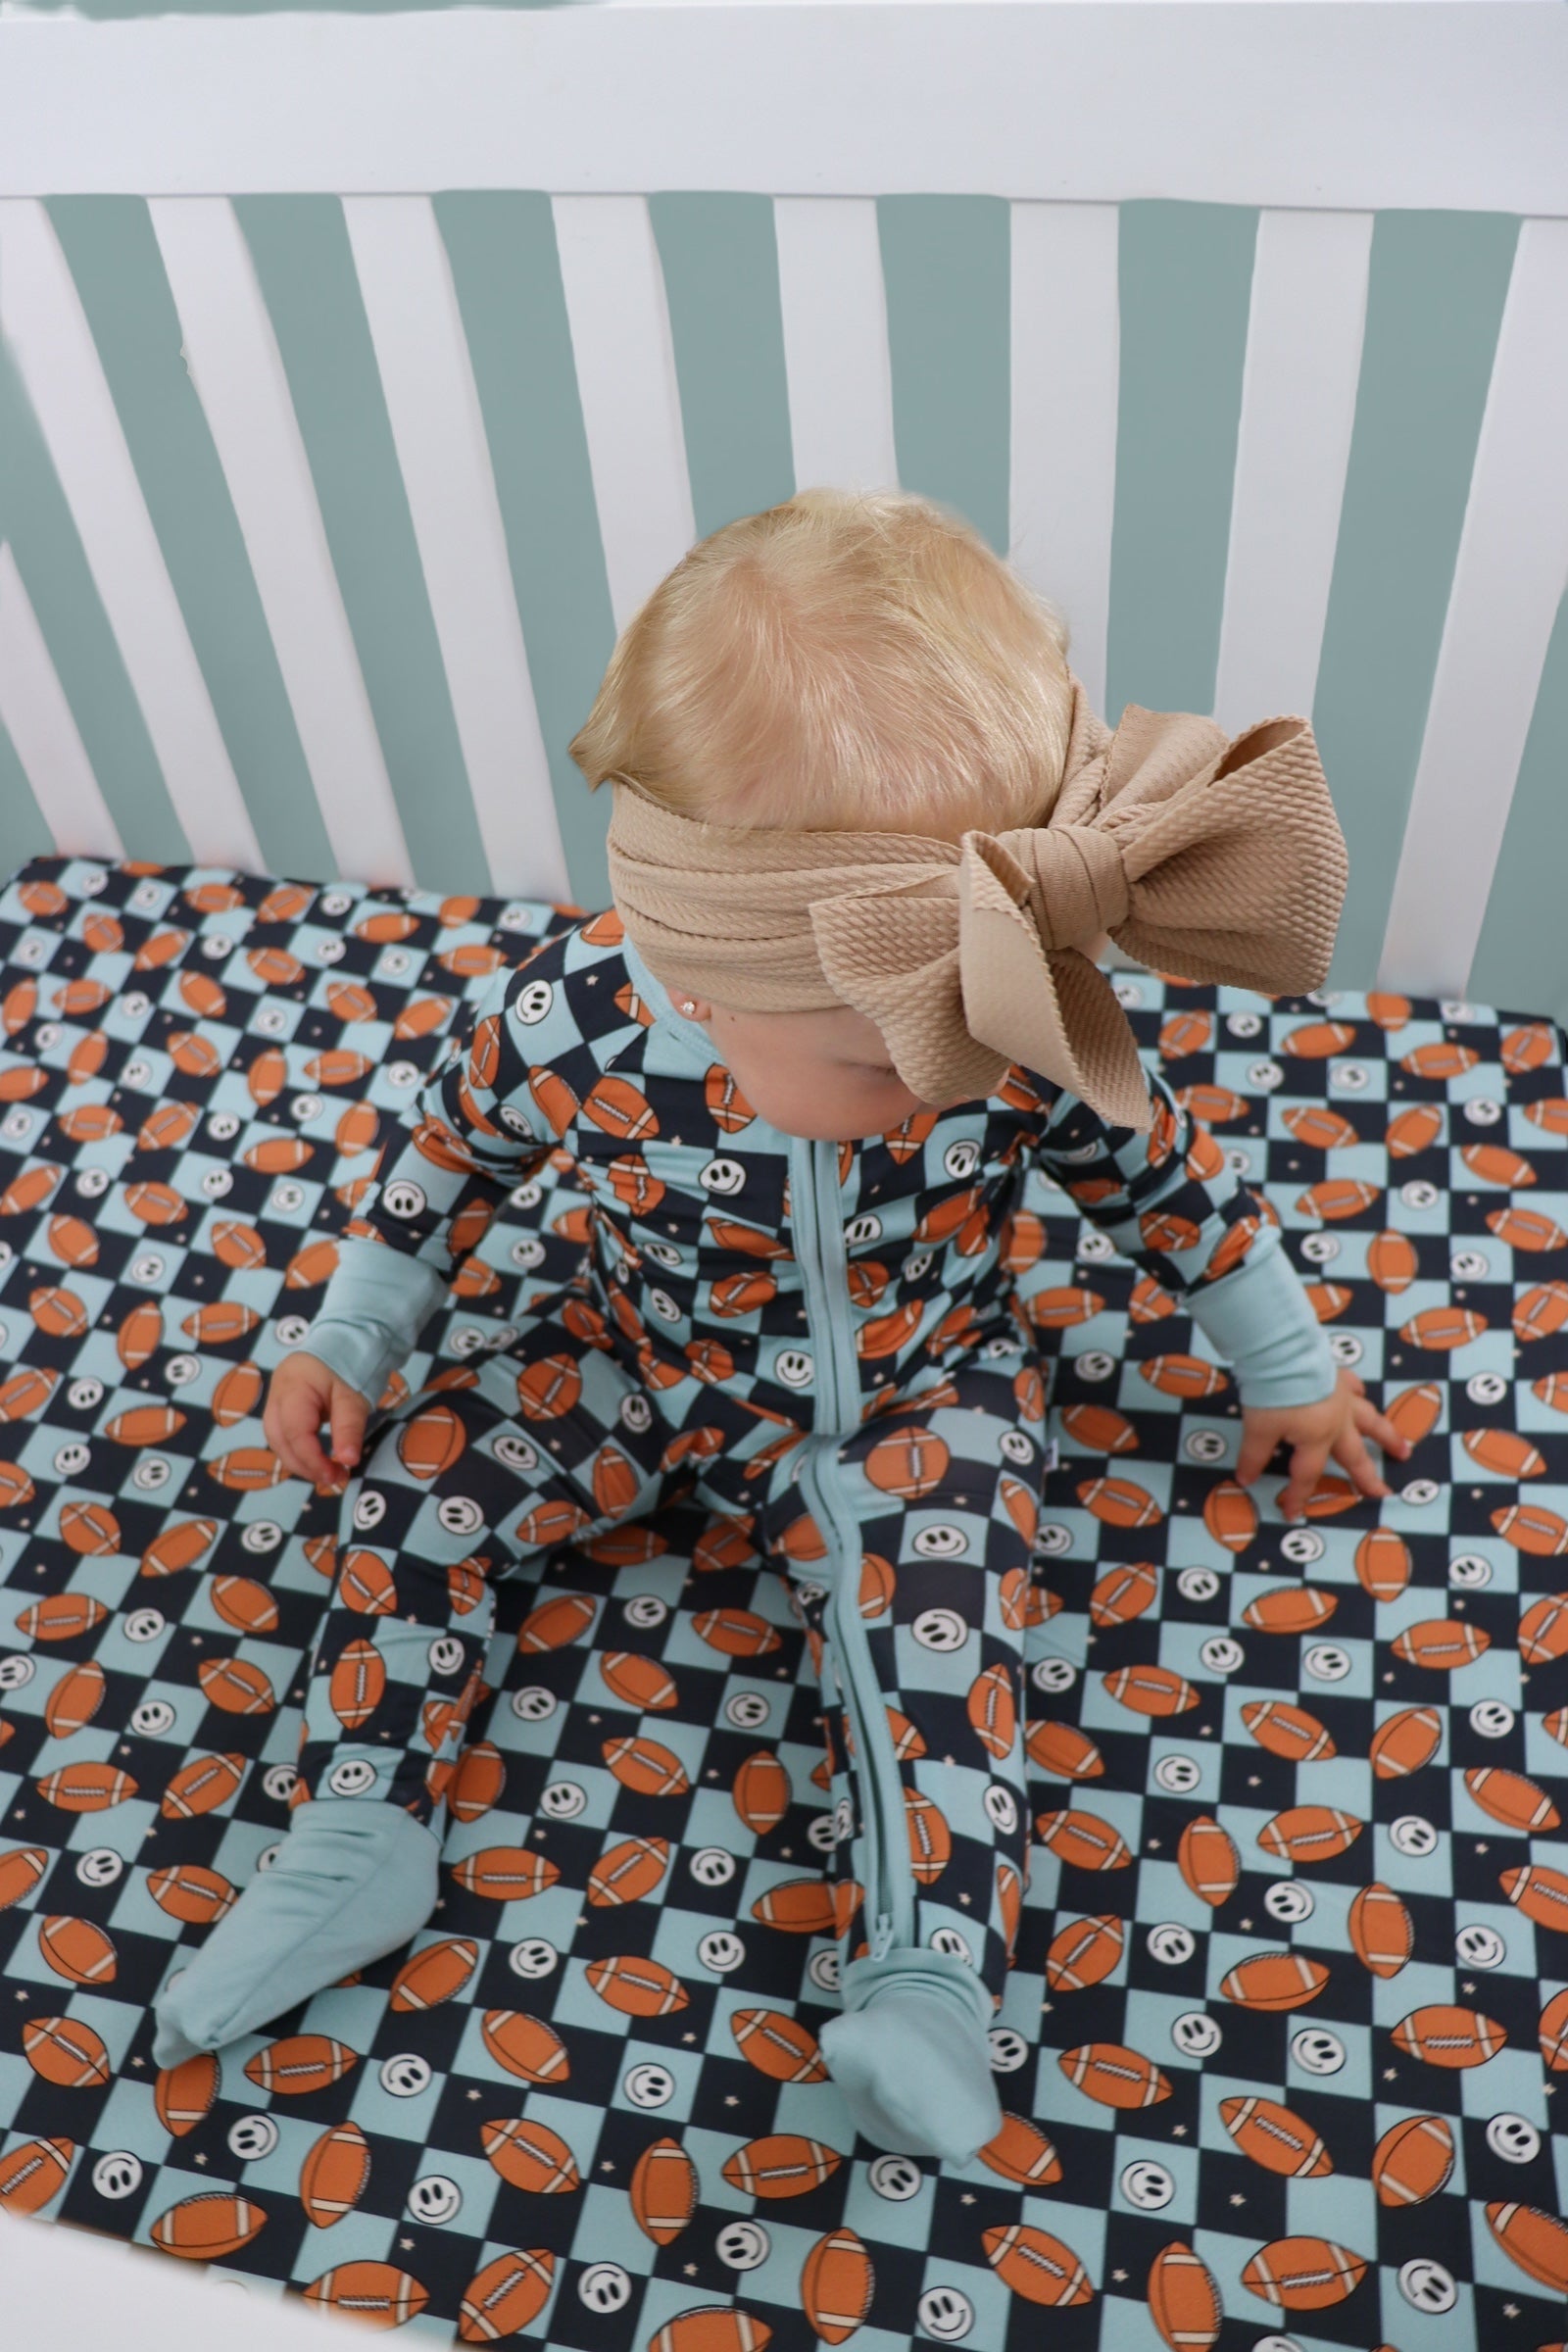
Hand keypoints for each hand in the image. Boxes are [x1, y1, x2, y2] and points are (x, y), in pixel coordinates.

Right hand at [264, 1352, 369, 1484]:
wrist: (345, 1341)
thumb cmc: (350, 1365)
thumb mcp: (355, 1396)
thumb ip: (349, 1429)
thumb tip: (348, 1461)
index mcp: (293, 1385)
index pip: (295, 1432)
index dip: (312, 1459)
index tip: (335, 1476)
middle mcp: (276, 1394)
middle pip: (279, 1439)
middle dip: (305, 1465)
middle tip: (335, 1479)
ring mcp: (275, 1400)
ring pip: (278, 1440)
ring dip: (301, 1461)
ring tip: (329, 1473)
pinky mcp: (282, 1407)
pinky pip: (284, 1435)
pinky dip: (300, 1451)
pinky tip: (319, 1460)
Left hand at [1235, 1369, 1409, 1523]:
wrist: (1285, 1350)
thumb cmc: (1274, 1392)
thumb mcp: (1258, 1428)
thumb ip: (1254, 1456)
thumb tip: (1245, 1479)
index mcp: (1317, 1439)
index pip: (1307, 1475)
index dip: (1298, 1496)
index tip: (1291, 1514)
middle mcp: (1336, 1422)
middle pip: (1354, 1455)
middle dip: (1367, 1477)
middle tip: (1384, 1492)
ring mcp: (1342, 1397)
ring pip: (1370, 1422)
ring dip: (1386, 1437)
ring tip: (1403, 1450)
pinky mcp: (1339, 1375)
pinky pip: (1355, 1388)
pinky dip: (1359, 1393)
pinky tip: (1361, 1394)